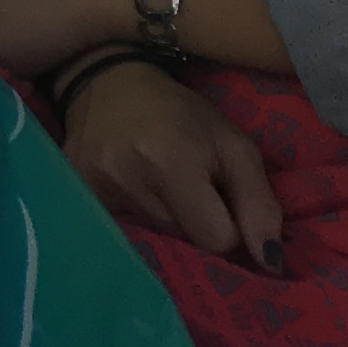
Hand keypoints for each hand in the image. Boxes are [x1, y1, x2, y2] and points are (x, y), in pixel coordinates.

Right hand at [62, 62, 284, 269]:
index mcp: (172, 162)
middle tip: (189, 189)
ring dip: (165, 220)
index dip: (228, 228)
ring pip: (153, 238)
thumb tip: (271, 265)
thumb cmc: (182, 114)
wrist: (108, 82)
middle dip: (195, 223)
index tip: (222, 203)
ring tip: (158, 186)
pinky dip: (136, 216)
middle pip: (183, 241)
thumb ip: (260, 204)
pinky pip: (121, 229)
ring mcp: (94, 188)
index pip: (215, 239)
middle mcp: (127, 179)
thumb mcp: (233, 145)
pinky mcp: (76, 192)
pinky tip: (133, 189)